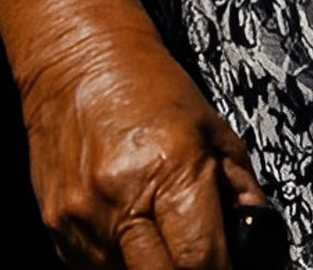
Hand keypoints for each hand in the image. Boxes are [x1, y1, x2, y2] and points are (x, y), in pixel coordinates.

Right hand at [21, 31, 266, 269]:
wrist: (76, 62)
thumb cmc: (147, 87)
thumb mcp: (214, 129)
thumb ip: (241, 190)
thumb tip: (257, 238)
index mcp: (169, 168)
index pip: (200, 259)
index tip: (229, 266)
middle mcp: (119, 198)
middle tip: (201, 259)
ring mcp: (81, 218)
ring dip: (152, 264)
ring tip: (161, 225)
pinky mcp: (56, 228)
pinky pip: (96, 266)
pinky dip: (120, 256)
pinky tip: (128, 221)